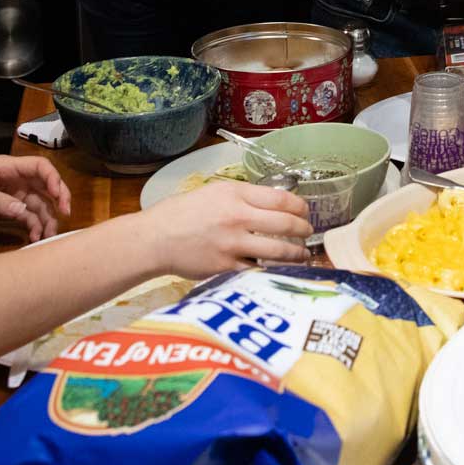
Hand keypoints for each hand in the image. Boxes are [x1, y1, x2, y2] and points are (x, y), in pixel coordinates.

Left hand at [0, 156, 71, 240]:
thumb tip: (24, 211)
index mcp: (7, 167)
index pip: (40, 167)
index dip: (54, 179)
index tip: (59, 197)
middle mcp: (13, 179)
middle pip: (44, 186)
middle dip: (57, 199)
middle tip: (65, 215)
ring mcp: (10, 195)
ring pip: (37, 204)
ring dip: (45, 218)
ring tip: (47, 235)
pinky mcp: (4, 210)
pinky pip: (25, 217)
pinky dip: (32, 226)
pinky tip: (33, 238)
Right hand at [139, 180, 312, 275]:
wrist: (154, 238)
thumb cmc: (181, 213)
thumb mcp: (213, 192)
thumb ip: (242, 197)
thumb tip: (271, 203)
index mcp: (236, 195)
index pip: (281, 199)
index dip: (299, 206)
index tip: (305, 211)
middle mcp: (238, 218)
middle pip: (285, 224)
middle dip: (303, 230)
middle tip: (308, 233)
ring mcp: (233, 244)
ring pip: (277, 250)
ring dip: (296, 254)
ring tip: (303, 255)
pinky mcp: (226, 267)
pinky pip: (258, 270)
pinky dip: (272, 271)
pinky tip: (280, 272)